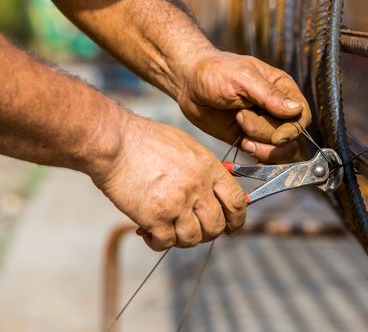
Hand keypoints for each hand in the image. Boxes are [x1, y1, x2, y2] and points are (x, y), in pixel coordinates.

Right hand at [90, 114, 245, 250]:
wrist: (114, 141)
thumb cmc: (146, 140)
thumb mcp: (187, 146)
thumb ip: (205, 169)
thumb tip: (217, 191)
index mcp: (209, 168)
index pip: (237, 202)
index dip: (237, 219)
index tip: (231, 226)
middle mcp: (197, 187)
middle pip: (216, 226)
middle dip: (208, 233)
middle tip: (195, 229)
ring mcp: (177, 203)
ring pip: (193, 238)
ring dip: (182, 238)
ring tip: (170, 229)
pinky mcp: (154, 217)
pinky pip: (166, 243)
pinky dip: (159, 242)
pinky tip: (151, 233)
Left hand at [175, 50, 311, 161]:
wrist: (189, 84)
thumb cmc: (214, 72)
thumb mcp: (242, 78)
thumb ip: (269, 95)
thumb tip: (295, 110)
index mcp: (282, 88)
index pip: (301, 115)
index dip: (292, 129)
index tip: (276, 135)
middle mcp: (277, 108)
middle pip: (290, 135)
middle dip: (266, 133)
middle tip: (241, 118)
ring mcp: (264, 125)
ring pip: (280, 149)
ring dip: (261, 146)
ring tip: (241, 132)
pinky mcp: (250, 138)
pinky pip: (265, 155)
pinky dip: (257, 155)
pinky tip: (243, 145)